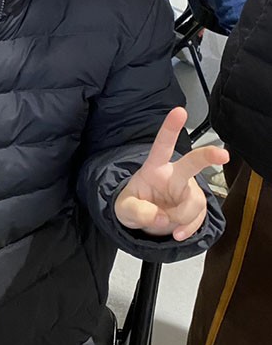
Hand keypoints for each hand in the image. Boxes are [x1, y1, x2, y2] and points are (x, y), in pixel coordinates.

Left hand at [114, 107, 228, 240]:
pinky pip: (199, 218)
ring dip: (181, 217)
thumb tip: (161, 217)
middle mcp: (174, 175)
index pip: (162, 145)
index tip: (180, 111)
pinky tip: (177, 233)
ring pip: (194, 201)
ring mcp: (188, 190)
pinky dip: (188, 229)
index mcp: (154, 168)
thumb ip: (137, 211)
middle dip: (208, 156)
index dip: (170, 128)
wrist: (144, 221)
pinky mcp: (196, 206)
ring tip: (166, 222)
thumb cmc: (134, 205)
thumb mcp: (123, 210)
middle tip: (222, 155)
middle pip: (193, 162)